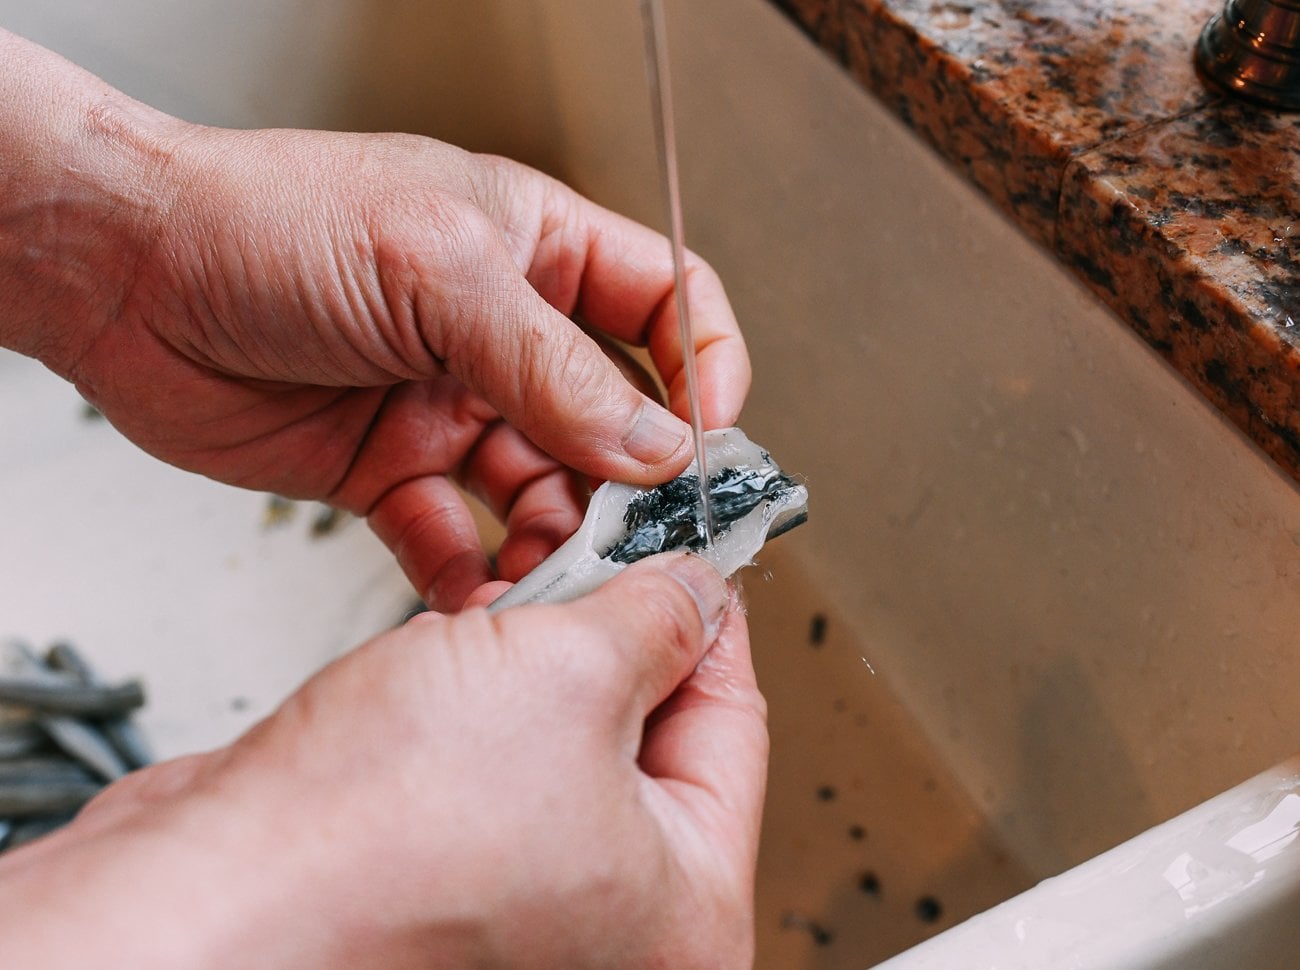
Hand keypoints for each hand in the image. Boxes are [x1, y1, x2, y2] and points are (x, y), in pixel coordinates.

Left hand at [0, 31, 750, 608]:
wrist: (124, 279)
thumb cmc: (263, 220)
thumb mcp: (436, 270)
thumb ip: (551, 365)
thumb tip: (650, 442)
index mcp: (532, 249)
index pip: (664, 301)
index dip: (704, 364)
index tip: (714, 432)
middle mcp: (499, 332)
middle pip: (610, 418)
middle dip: (630, 480)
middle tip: (641, 536)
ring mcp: (448, 404)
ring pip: (539, 490)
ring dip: (553, 538)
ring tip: (553, 574)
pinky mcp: (389, 468)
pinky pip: (452, 535)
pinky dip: (468, 572)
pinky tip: (474, 592)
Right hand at [0, 555, 766, 969]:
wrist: (213, 889)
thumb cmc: (374, 842)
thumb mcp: (570, 674)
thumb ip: (658, 617)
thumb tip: (693, 589)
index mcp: (684, 912)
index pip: (736, 724)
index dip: (710, 617)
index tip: (688, 552)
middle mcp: (614, 921)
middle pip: (654, 729)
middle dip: (617, 631)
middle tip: (598, 554)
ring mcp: (527, 897)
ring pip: (567, 731)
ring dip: (542, 654)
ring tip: (510, 606)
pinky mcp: (449, 867)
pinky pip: (497, 753)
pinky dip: (483, 692)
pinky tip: (455, 655)